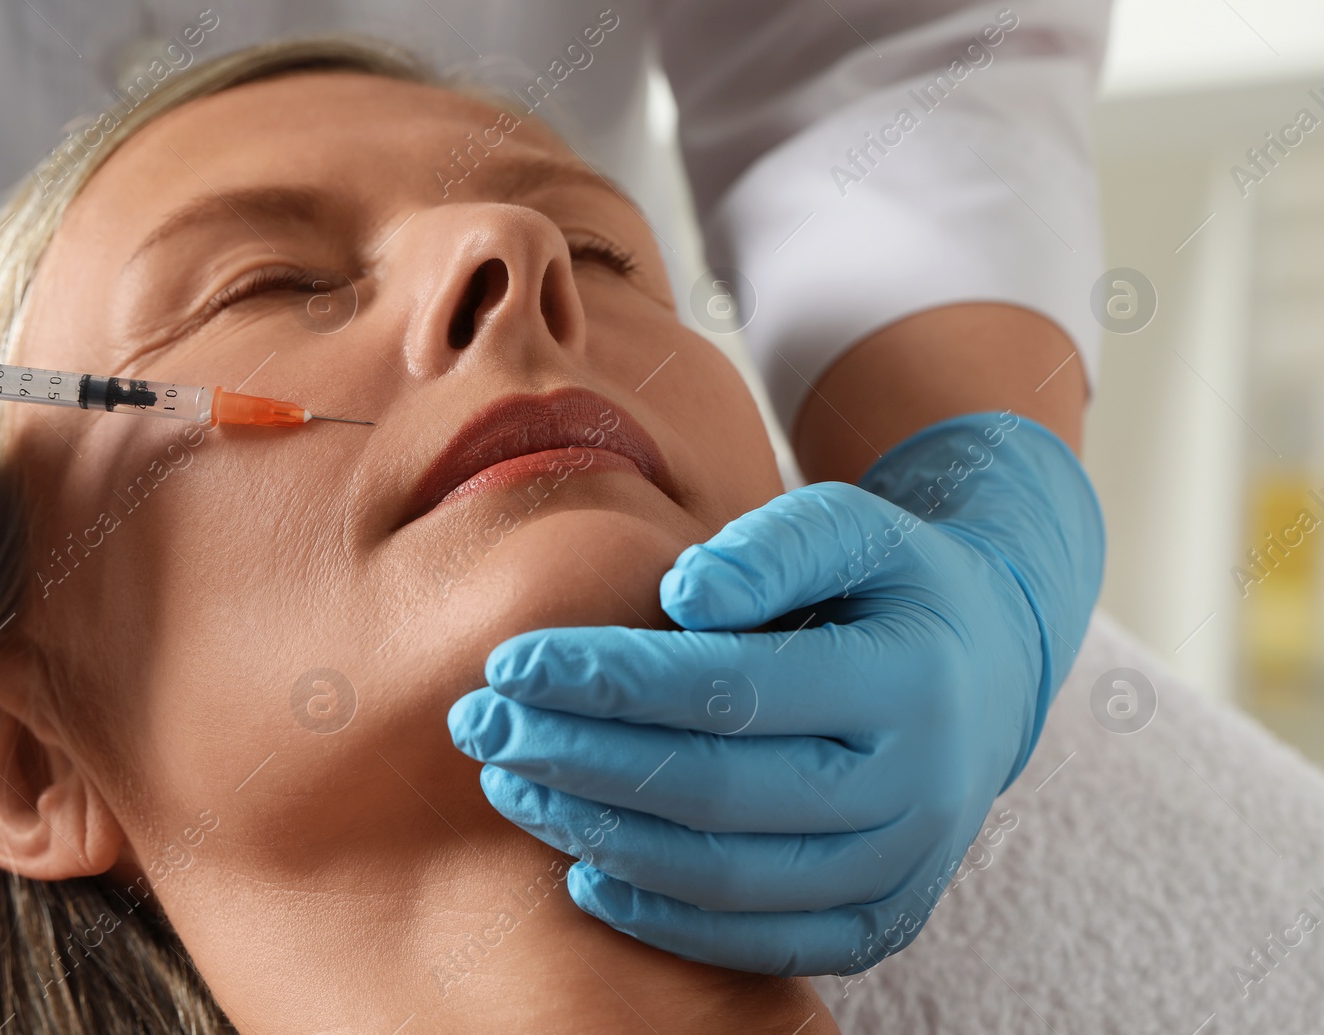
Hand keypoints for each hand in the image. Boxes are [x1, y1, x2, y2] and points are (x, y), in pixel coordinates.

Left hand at [448, 411, 1102, 975]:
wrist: (987, 670)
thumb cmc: (891, 585)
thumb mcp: (855, 524)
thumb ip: (773, 544)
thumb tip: (682, 594)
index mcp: (912, 679)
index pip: (734, 688)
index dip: (611, 680)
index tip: (511, 661)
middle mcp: (918, 790)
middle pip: (717, 790)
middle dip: (579, 759)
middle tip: (481, 727)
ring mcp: (904, 870)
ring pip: (727, 876)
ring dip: (600, 833)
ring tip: (512, 784)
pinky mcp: (881, 922)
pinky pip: (761, 943)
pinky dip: (664, 918)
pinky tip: (584, 869)